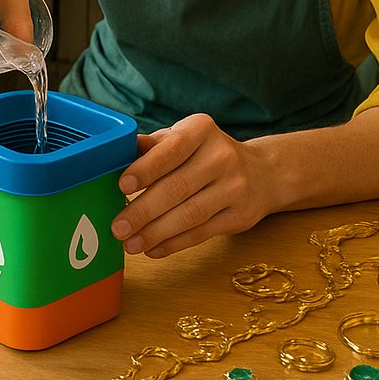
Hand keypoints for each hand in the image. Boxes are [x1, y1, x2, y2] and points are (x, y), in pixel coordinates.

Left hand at [111, 114, 270, 257]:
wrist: (262, 173)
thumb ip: (153, 146)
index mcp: (201, 130)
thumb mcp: (183, 139)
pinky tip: (152, 249)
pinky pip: (201, 233)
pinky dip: (173, 243)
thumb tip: (116, 151)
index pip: (171, 149)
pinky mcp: (240, 216)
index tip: (122, 186)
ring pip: (189, 214)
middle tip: (117, 227)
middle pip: (177, 187)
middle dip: (143, 210)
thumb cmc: (205, 153)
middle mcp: (221, 156)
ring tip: (129, 244)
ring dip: (156, 232)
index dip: (146, 169)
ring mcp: (234, 187)